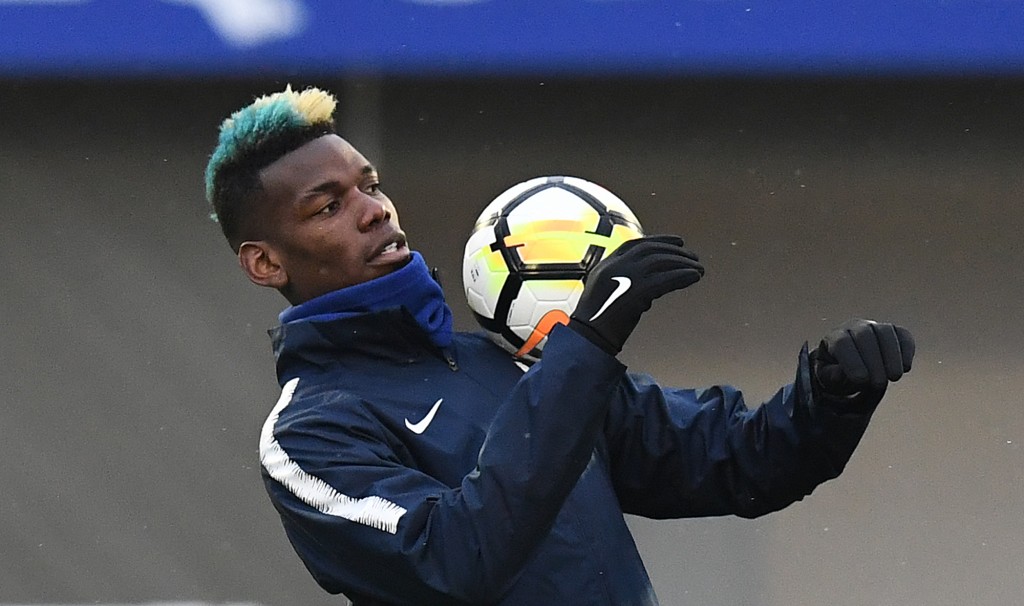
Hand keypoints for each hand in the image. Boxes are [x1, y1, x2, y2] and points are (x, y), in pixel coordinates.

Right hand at [569, 235, 703, 353]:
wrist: (588, 339)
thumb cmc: (597, 324)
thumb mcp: (606, 295)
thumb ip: (625, 284)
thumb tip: (653, 284)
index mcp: (606, 265)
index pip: (636, 245)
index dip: (660, 240)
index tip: (677, 242)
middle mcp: (615, 266)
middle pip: (651, 250)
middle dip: (676, 251)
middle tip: (693, 256)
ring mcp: (625, 278)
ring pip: (661, 262)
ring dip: (684, 263)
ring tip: (698, 269)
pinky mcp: (636, 292)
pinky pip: (665, 279)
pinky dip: (682, 276)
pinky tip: (694, 278)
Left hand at [811, 319, 914, 395]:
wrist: (849, 362)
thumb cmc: (837, 369)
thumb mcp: (829, 376)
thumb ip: (833, 375)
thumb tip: (841, 374)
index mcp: (834, 337)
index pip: (841, 344)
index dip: (852, 362)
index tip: (861, 381)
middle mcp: (853, 326)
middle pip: (864, 336)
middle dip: (874, 361)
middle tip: (879, 384)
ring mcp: (874, 326)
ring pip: (885, 332)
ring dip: (892, 356)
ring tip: (894, 377)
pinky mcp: (893, 330)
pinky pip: (902, 334)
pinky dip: (906, 350)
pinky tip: (906, 368)